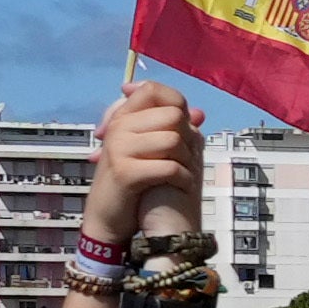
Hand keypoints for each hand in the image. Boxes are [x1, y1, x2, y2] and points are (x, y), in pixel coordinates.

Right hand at [83, 81, 203, 245]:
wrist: (108, 217)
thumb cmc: (132, 181)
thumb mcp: (150, 150)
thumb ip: (172, 130)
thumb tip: (200, 113)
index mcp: (123, 118)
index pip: (153, 90)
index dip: (175, 102)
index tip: (180, 122)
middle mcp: (119, 128)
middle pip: (173, 115)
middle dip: (187, 137)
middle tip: (181, 157)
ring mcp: (119, 149)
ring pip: (174, 139)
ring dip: (187, 159)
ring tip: (180, 172)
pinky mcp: (125, 172)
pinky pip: (169, 167)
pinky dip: (183, 178)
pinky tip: (180, 185)